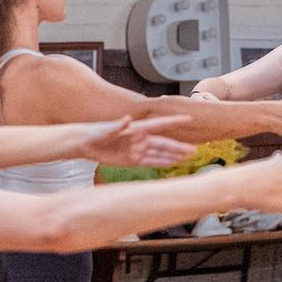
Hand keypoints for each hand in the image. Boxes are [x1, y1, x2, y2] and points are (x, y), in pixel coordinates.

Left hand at [79, 116, 195, 167]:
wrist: (86, 143)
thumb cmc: (96, 133)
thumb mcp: (107, 130)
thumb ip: (118, 126)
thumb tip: (126, 120)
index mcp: (137, 129)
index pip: (159, 125)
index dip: (174, 122)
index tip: (188, 118)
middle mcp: (140, 139)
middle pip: (164, 143)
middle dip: (179, 146)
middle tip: (195, 149)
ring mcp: (138, 149)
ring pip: (160, 153)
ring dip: (173, 155)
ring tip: (188, 157)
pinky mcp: (132, 160)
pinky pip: (151, 162)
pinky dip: (162, 163)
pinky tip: (173, 164)